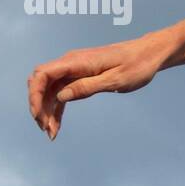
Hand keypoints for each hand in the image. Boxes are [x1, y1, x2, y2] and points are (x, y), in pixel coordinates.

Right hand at [27, 34, 168, 139]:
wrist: (149, 53)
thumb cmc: (137, 65)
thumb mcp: (115, 80)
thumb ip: (87, 87)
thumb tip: (60, 96)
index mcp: (77, 61)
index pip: (43, 74)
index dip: (35, 95)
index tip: (38, 116)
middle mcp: (71, 62)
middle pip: (42, 83)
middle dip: (39, 106)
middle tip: (46, 129)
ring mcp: (75, 69)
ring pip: (51, 90)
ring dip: (48, 110)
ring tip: (51, 132)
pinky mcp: (80, 75)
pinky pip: (62, 92)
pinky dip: (58, 107)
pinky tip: (57, 125)